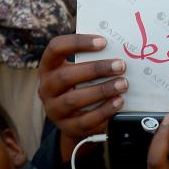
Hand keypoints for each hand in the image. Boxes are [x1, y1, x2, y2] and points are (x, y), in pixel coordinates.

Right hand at [38, 34, 127, 159]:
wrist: (71, 118)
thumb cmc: (78, 85)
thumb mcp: (77, 70)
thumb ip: (91, 60)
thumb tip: (119, 49)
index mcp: (48, 67)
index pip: (56, 48)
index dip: (78, 43)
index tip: (103, 42)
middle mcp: (46, 88)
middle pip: (66, 76)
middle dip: (96, 69)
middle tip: (120, 65)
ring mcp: (54, 109)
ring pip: (74, 99)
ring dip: (101, 90)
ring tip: (122, 84)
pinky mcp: (67, 127)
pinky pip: (85, 120)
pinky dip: (104, 111)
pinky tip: (118, 102)